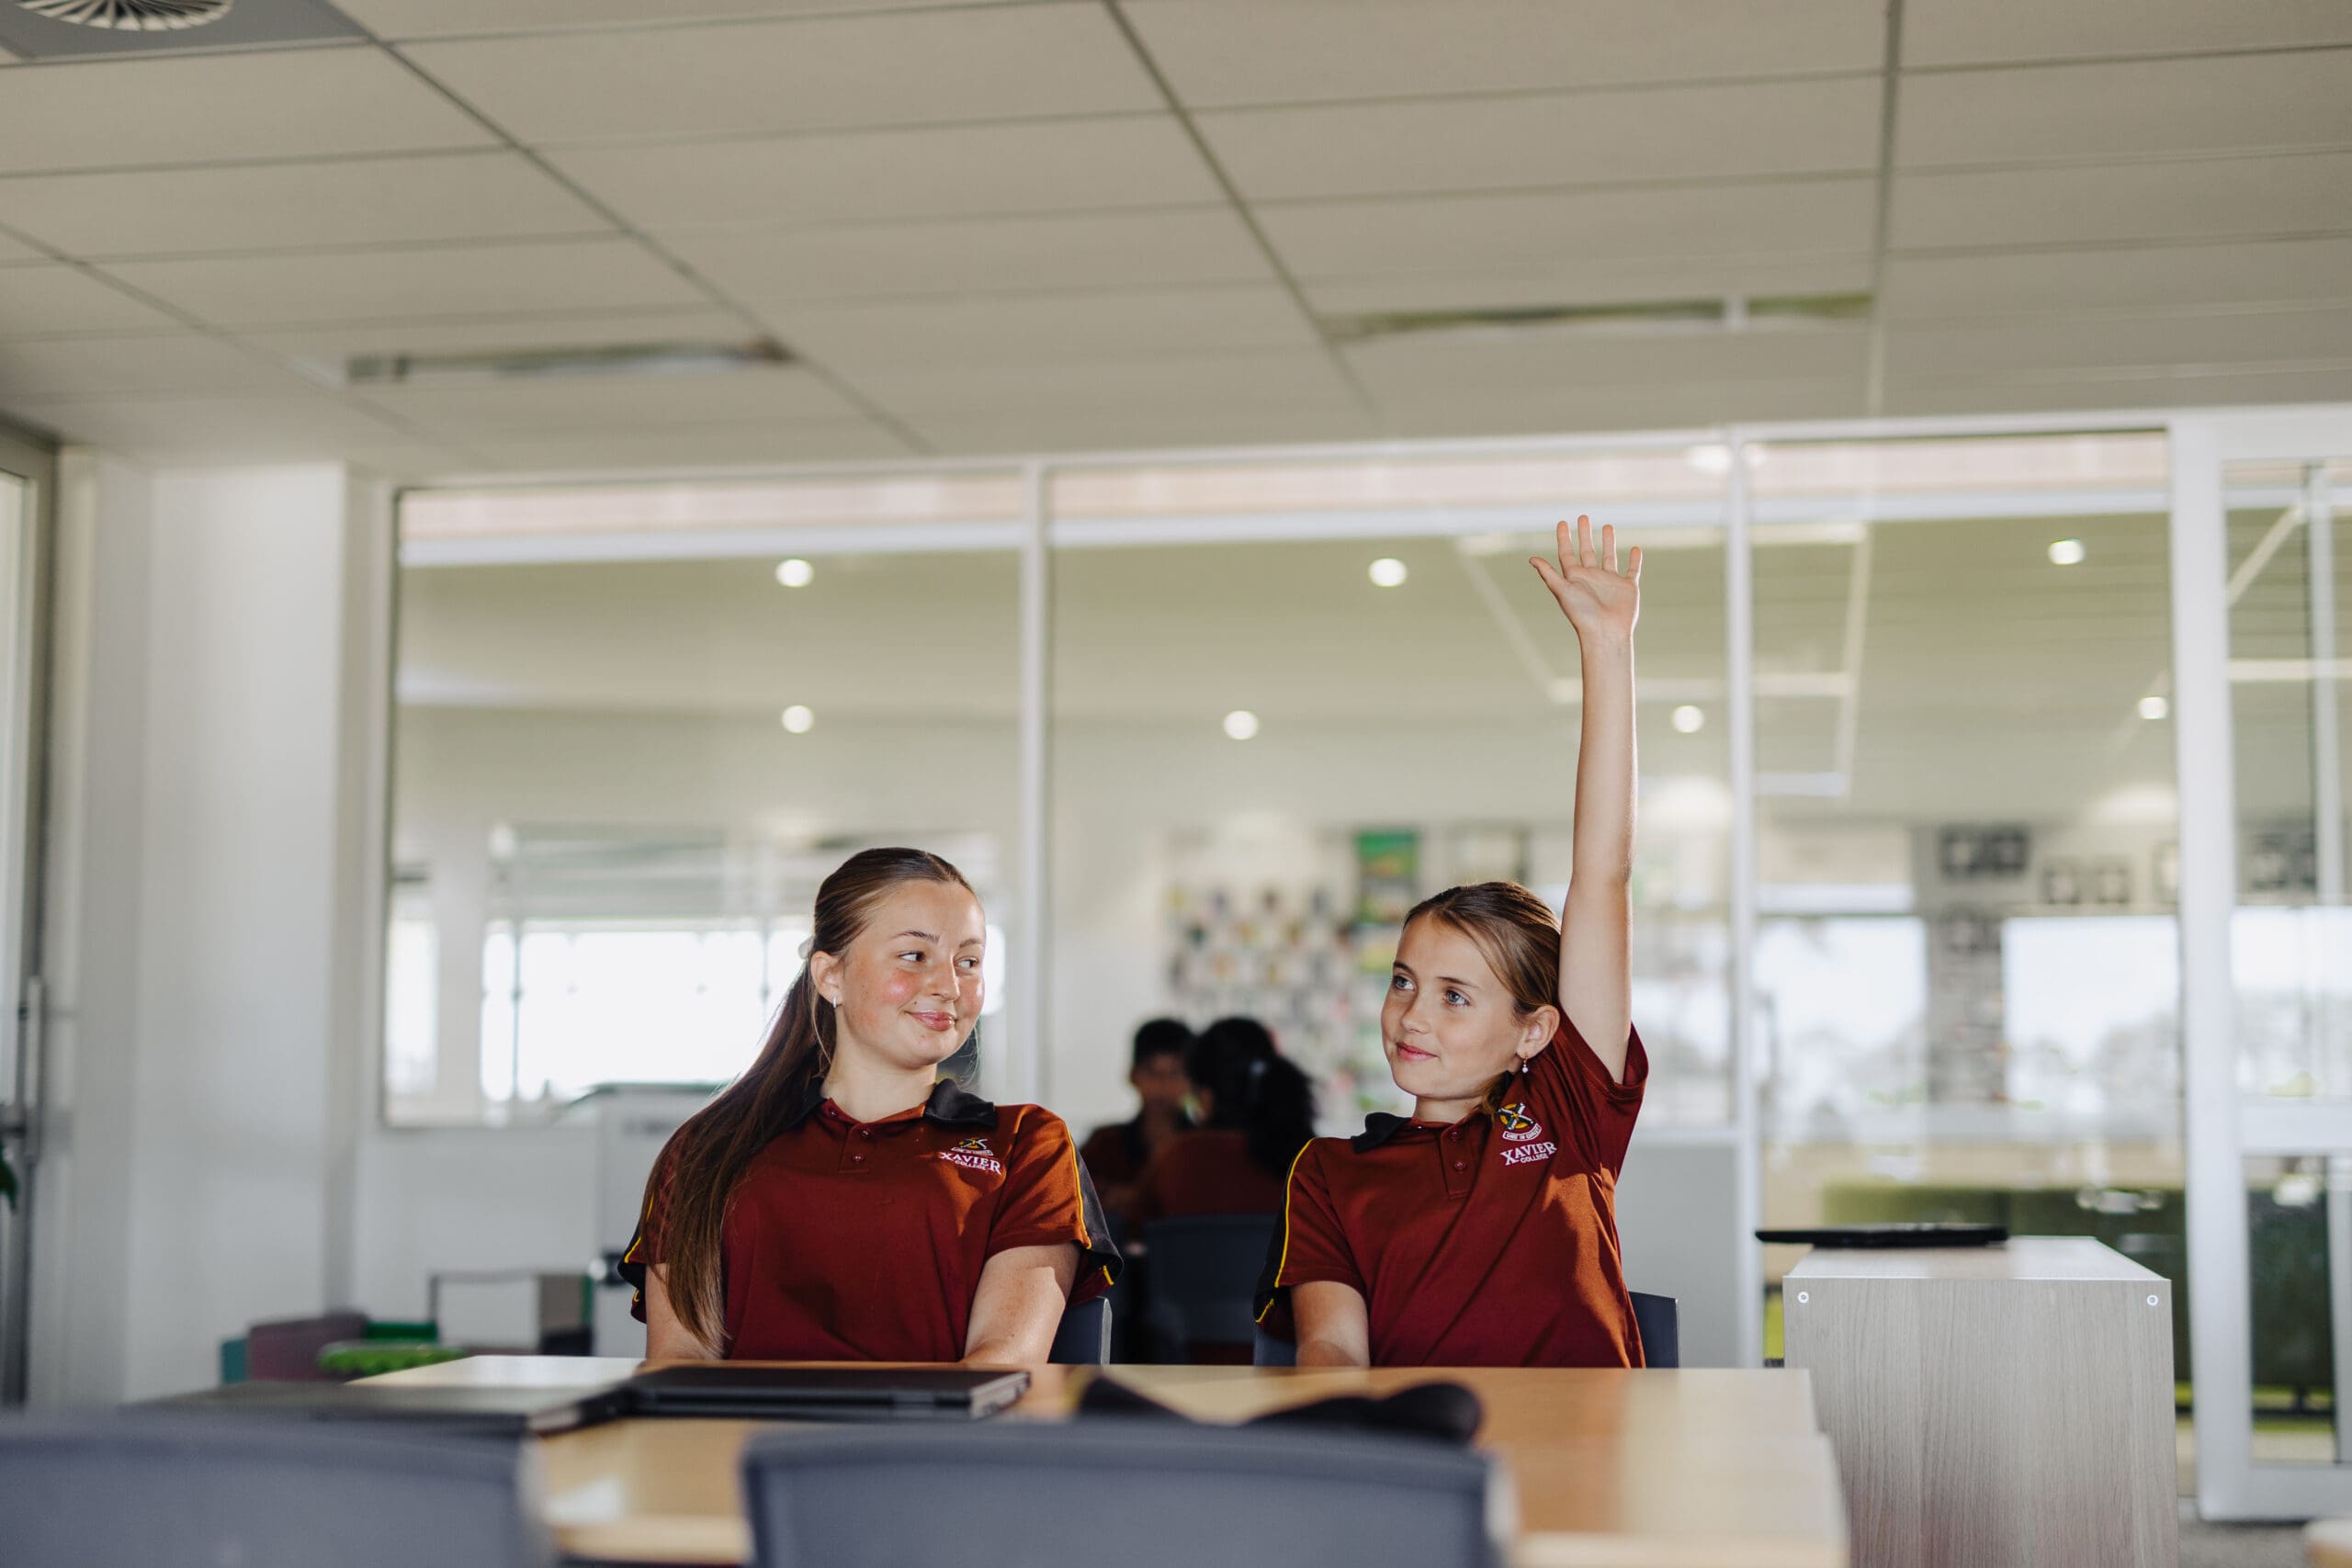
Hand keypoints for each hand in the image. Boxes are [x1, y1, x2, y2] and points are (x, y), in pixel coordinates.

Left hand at [1530, 514, 1640, 643]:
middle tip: (1584, 517)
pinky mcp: (1627, 587)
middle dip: (1585, 534)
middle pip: (1587, 551)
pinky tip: (1635, 549)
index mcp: (1575, 578)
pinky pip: (1632, 570)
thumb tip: (1531, 559)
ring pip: (1609, 556)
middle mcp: (1591, 578)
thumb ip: (1549, 574)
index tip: (1562, 522)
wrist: (1605, 633)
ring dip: (1608, 542)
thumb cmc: (1581, 614)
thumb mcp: (1563, 591)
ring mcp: (1610, 582)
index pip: (1567, 553)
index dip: (1564, 538)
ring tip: (1608, 526)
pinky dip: (1635, 560)